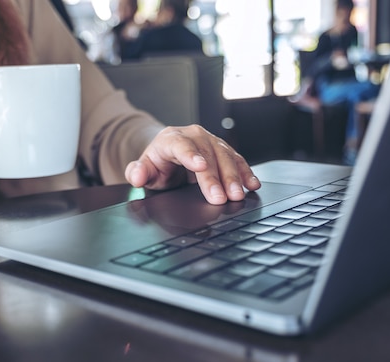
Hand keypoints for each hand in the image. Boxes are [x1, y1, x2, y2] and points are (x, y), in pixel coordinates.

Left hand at [124, 125, 260, 204]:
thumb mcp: (144, 169)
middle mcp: (194, 136)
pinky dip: (245, 173)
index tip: (199, 166)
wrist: (170, 154)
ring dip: (234, 177)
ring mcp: (211, 142)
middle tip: (221, 197)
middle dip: (216, 178)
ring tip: (239, 194)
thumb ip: (137, 172)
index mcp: (171, 139)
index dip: (191, 155)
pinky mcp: (224, 150)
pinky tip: (252, 184)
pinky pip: (237, 160)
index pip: (181, 145)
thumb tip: (137, 176)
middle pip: (207, 155)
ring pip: (225, 157)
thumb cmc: (158, 163)